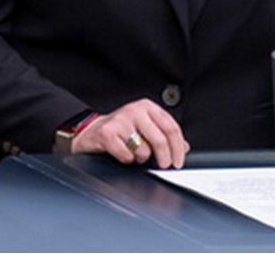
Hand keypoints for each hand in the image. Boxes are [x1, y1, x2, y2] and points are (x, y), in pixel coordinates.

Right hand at [71, 98, 188, 168]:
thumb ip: (164, 134)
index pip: (171, 127)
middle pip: (160, 139)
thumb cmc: (120, 130)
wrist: (90, 131)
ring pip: (143, 149)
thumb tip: (184, 147)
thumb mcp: (144, 127)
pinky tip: (123, 154)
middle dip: (166, 158)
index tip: (179, 161)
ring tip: (135, 154)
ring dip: (142, 158)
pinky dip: (127, 160)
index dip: (178, 147)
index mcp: (148, 107)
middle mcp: (135, 110)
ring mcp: (121, 121)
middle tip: (165, 166)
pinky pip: (126, 155)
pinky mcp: (108, 133)